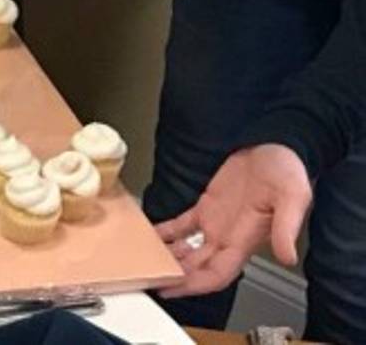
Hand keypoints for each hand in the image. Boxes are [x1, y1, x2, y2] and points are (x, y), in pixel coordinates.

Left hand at [155, 144, 311, 297]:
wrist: (277, 146)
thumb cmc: (288, 171)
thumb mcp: (293, 197)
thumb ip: (287, 227)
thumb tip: (287, 255)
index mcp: (245, 240)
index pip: (218, 274)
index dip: (195, 285)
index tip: (172, 290)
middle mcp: (228, 236)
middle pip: (197, 267)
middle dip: (174, 276)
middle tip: (146, 279)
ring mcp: (216, 221)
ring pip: (187, 249)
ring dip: (168, 257)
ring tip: (143, 261)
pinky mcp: (208, 205)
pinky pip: (183, 224)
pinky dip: (167, 231)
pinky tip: (151, 235)